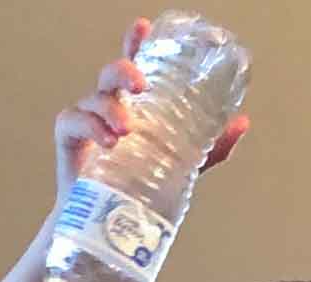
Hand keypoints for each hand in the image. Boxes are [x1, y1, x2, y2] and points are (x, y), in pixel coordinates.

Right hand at [54, 18, 249, 204]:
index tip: (142, 28)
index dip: (136, 43)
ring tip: (127, 131)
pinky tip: (108, 141)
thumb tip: (241, 123)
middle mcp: (110, 107)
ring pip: (94, 98)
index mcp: (135, 106)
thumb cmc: (137, 186)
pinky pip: (73, 121)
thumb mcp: (180, 164)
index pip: (135, 65)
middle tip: (141, 86)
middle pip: (111, 73)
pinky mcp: (69, 139)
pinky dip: (91, 127)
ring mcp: (87, 121)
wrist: (106, 224)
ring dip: (111, 109)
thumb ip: (209, 146)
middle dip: (125, 71)